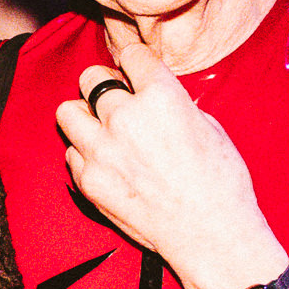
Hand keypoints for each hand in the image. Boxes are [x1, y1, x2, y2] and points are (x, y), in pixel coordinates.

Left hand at [55, 28, 287, 288]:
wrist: (211, 235)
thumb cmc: (220, 184)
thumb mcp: (209, 127)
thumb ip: (174, 104)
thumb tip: (154, 97)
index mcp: (161, 96)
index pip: (131, 54)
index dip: (133, 61)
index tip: (133, 69)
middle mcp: (125, 117)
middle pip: (91, 77)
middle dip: (104, 84)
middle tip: (115, 99)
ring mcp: (102, 149)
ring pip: (68, 112)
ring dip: (84, 114)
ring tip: (100, 127)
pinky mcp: (88, 180)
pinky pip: (71, 152)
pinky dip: (84, 154)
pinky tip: (106, 162)